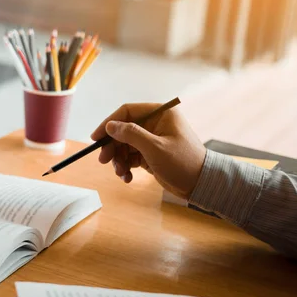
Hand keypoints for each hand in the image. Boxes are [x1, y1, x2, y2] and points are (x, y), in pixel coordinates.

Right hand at [91, 103, 205, 198]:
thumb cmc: (183, 163)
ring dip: (119, 159)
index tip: (95, 138)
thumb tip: (110, 126)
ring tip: (121, 173)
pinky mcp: (151, 154)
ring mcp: (153, 139)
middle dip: (113, 146)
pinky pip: (131, 156)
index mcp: (161, 114)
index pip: (127, 111)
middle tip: (103, 160)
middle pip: (123, 130)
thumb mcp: (155, 148)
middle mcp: (155, 123)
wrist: (201, 185)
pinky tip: (128, 177)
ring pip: (125, 145)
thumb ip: (131, 134)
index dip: (109, 123)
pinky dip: (127, 166)